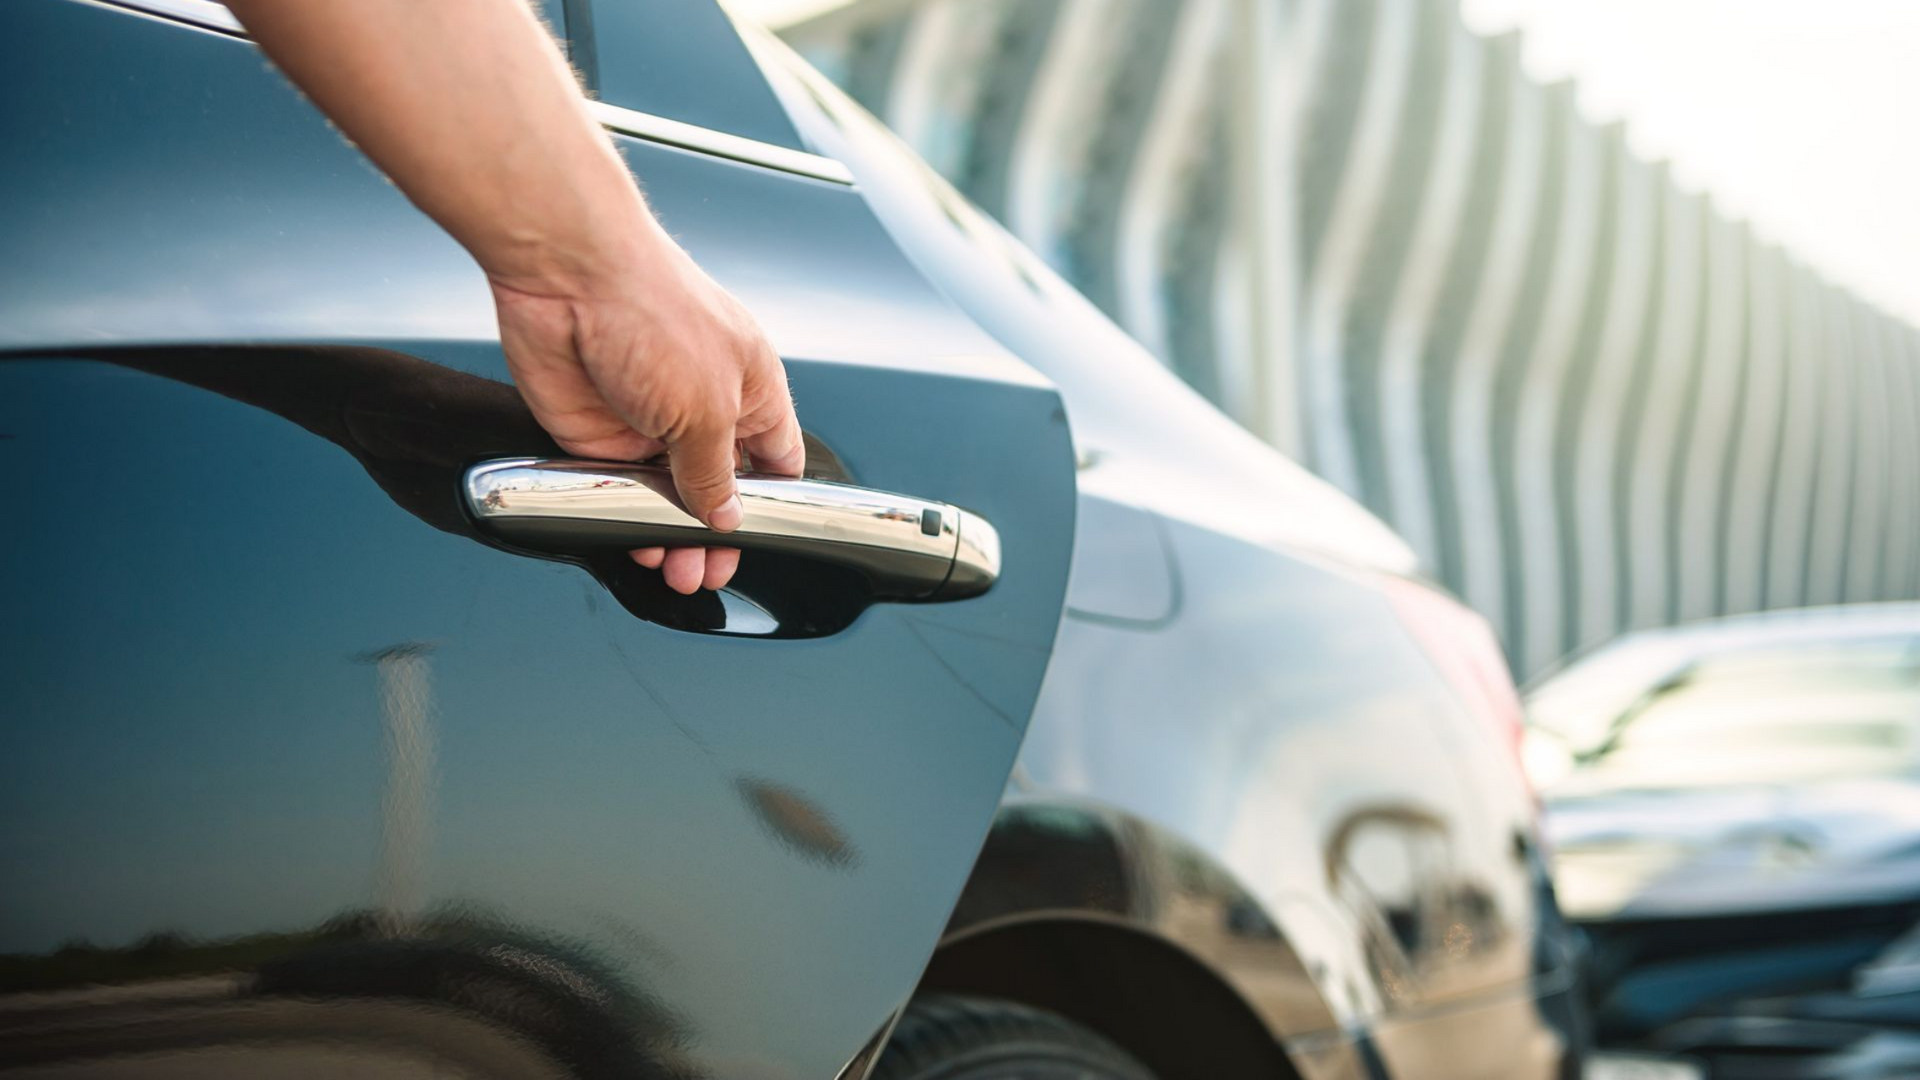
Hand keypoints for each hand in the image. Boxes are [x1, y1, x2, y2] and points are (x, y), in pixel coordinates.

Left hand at [488, 226, 803, 595]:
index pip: (774, 461)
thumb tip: (726, 518)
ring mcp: (648, 420)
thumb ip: (717, 473)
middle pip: (716, 490)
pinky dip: (620, 518)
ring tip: (670, 568)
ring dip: (668, 535)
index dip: (768, 506)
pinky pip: (613, 487)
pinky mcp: (597, 430)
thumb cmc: (654, 311)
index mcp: (750, 389)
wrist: (565, 275)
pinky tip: (628, 540)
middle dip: (712, 536)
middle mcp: (701, 405)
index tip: (755, 544)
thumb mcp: (709, 407)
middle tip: (702, 572)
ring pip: (664, 496)